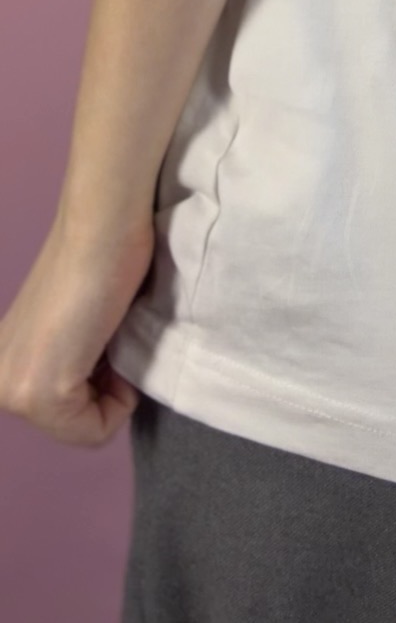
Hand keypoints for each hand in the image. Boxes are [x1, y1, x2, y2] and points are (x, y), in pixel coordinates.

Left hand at [0, 209, 153, 445]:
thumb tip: (96, 384)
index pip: (65, 417)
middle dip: (105, 390)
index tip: (105, 335)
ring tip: (109, 336)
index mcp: (3, 366)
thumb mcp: (73, 327)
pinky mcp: (41, 391)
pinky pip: (96, 429)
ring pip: (84, 431)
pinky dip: (121, 397)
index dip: (102, 382)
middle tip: (109, 335)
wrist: (103, 226)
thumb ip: (69, 359)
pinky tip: (111, 343)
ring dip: (113, 390)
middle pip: (73, 427)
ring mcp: (14, 390)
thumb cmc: (101, 260)